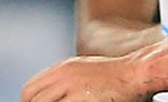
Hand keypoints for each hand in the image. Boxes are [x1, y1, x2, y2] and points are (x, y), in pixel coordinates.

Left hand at [22, 55, 146, 101]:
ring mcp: (71, 87)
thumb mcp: (86, 71)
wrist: (137, 72)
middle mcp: (63, 75)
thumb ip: (67, 81)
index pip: (30, 89)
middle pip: (31, 98)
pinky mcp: (79, 99)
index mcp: (62, 68)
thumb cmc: (118, 76)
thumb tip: (54, 95)